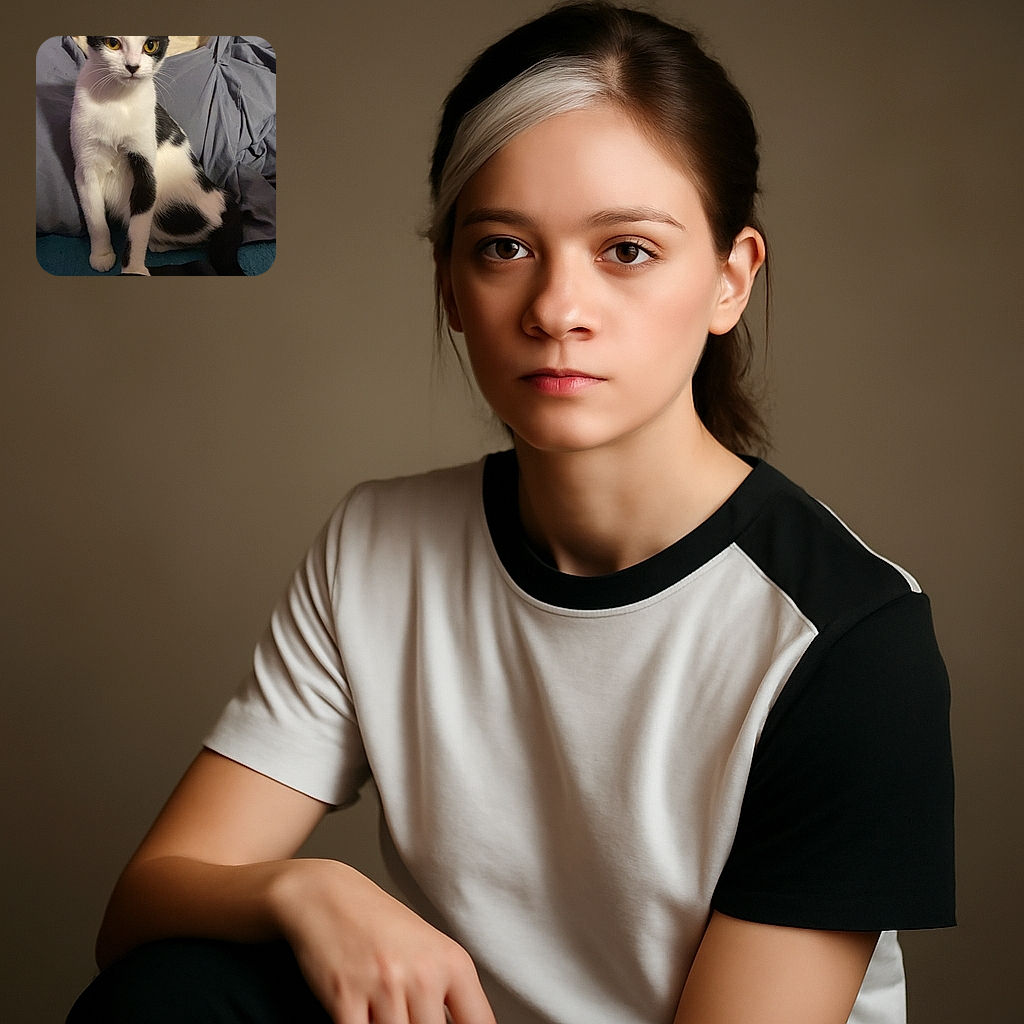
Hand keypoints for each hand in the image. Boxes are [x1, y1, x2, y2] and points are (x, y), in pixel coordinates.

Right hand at [268, 859, 496, 1023]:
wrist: (328, 895)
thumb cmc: (378, 923)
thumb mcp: (429, 950)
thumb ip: (446, 994)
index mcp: (452, 963)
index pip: (480, 1023)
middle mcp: (423, 974)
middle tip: (408, 1017)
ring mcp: (385, 987)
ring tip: (382, 1014)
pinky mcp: (346, 998)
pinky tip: (363, 1017)